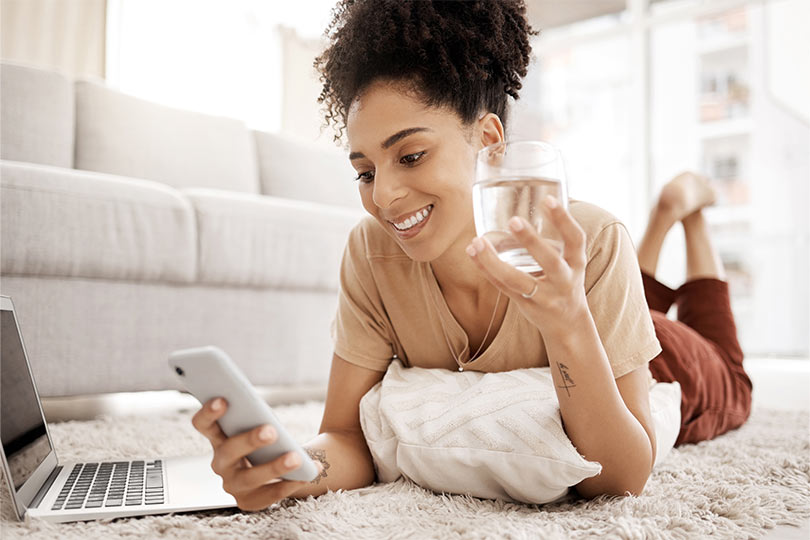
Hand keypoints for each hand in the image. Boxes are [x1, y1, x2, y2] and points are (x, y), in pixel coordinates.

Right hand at [191, 397, 322, 510]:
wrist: (276, 469)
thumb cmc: (266, 440)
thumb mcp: (259, 425)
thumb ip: (258, 415)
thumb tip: (268, 411)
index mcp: (219, 438)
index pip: (204, 425)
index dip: (208, 413)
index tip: (223, 400)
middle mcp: (221, 462)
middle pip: (228, 451)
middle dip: (249, 440)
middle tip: (271, 430)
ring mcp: (232, 484)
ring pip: (249, 478)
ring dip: (273, 467)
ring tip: (296, 458)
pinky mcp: (247, 502)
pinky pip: (268, 495)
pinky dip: (289, 484)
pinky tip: (307, 475)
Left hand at [466, 196, 589, 336]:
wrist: (567, 324)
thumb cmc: (565, 281)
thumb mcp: (571, 261)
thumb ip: (556, 237)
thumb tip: (534, 196)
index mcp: (576, 263)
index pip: (576, 239)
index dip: (564, 219)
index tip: (548, 200)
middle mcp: (563, 280)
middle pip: (549, 261)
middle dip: (531, 241)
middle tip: (513, 221)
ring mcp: (543, 296)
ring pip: (516, 279)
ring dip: (493, 261)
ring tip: (477, 242)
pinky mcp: (524, 305)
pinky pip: (502, 287)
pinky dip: (485, 270)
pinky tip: (472, 253)